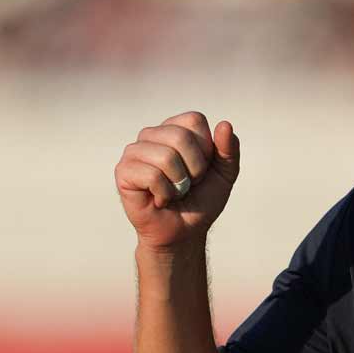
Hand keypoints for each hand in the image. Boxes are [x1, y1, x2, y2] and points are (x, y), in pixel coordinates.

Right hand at [114, 111, 240, 249]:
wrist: (183, 232)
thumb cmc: (201, 200)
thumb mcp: (225, 174)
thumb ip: (229, 150)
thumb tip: (225, 124)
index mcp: (175, 128)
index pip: (194, 120)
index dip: (206, 149)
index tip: (201, 169)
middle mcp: (151, 134)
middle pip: (180, 137)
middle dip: (194, 169)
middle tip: (187, 184)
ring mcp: (134, 151)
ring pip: (166, 157)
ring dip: (179, 183)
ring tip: (173, 192)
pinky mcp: (124, 171)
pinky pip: (152, 176)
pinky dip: (164, 194)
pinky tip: (159, 200)